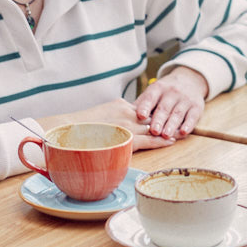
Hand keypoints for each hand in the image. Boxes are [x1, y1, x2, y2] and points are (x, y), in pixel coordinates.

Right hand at [33, 98, 173, 150]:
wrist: (66, 131)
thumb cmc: (77, 128)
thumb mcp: (97, 116)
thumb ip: (110, 119)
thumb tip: (111, 127)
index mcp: (119, 105)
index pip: (142, 110)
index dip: (154, 115)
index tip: (164, 116)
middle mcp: (127, 112)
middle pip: (151, 117)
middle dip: (165, 121)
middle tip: (178, 123)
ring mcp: (128, 124)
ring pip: (153, 127)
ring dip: (167, 131)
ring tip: (180, 133)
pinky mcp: (127, 137)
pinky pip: (149, 139)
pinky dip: (161, 141)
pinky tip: (170, 142)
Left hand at [134, 65, 208, 139]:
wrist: (189, 80)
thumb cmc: (164, 93)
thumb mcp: (153, 93)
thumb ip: (140, 105)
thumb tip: (124, 118)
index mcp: (157, 89)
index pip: (150, 97)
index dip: (145, 106)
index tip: (140, 115)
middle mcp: (172, 92)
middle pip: (164, 107)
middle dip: (159, 119)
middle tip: (153, 131)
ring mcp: (185, 99)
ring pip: (177, 113)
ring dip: (172, 124)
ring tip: (166, 135)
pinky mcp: (196, 107)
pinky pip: (192, 116)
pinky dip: (188, 125)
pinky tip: (183, 132)